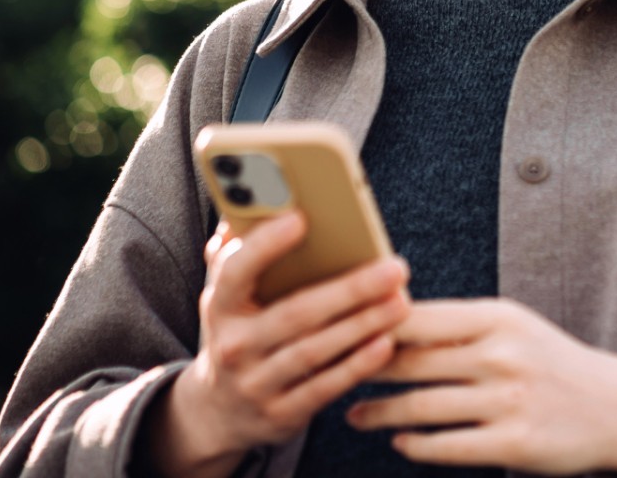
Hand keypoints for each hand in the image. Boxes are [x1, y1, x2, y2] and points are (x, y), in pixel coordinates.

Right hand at [137, 212, 411, 477]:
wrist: (216, 413)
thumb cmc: (237, 331)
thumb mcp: (225, 296)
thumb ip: (236, 252)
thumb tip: (247, 203)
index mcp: (218, 306)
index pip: (235, 272)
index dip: (265, 245)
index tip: (302, 218)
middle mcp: (233, 347)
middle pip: (295, 313)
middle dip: (349, 290)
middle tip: (394, 267)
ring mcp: (256, 385)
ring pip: (315, 351)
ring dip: (363, 325)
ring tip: (400, 301)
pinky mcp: (281, 415)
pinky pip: (325, 387)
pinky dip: (357, 365)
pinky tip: (386, 343)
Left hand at [343, 298, 616, 477]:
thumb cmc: (554, 363)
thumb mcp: (515, 327)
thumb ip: (460, 325)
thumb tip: (389, 319)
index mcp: (498, 317)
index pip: (417, 317)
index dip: (371, 326)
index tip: (337, 332)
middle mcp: (501, 355)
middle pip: (409, 363)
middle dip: (362, 370)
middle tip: (330, 375)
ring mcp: (507, 401)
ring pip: (419, 407)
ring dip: (378, 414)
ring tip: (353, 414)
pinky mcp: (513, 445)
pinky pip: (446, 446)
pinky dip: (415, 444)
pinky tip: (400, 441)